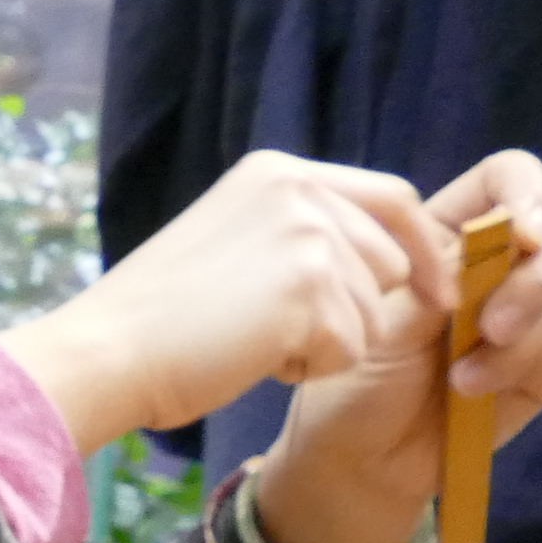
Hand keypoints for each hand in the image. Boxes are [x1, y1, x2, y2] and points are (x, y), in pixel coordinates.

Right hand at [3, 149, 457, 454]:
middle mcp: (301, 192)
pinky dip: (307, 370)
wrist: (105, 352)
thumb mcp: (234, 238)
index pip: (392, 197)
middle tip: (271, 329)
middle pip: (392, 262)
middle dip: (353, 310)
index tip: (436, 292)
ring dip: (324, 344)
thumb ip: (300, 230)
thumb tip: (385, 257)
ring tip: (250, 342)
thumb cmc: (156, 315)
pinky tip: (250, 360)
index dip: (423, 248)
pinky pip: (350, 351)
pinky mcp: (311, 291)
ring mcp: (308, 238)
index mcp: (280, 172)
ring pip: (374, 314)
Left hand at [255, 150, 541, 542]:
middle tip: (487, 328)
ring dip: (528, 336)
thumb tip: (516, 235)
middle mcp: (500, 263)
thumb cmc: (356, 381)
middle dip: (533, 280)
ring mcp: (532, 307)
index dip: (528, 192)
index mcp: (450, 235)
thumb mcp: (387, 317)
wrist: (364, 459)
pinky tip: (489, 391)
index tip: (520, 234)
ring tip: (462, 381)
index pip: (510, 177)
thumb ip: (448, 269)